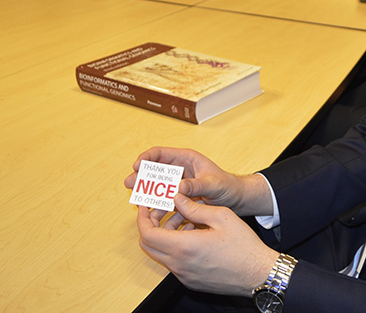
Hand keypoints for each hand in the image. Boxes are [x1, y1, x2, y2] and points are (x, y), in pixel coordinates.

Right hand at [125, 147, 272, 216]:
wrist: (237, 199)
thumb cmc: (228, 186)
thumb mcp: (213, 184)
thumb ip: (196, 185)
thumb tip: (179, 187)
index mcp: (187, 159)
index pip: (161, 153)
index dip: (147, 158)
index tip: (137, 166)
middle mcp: (180, 169)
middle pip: (155, 169)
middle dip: (141, 176)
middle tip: (129, 184)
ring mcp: (179, 183)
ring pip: (157, 186)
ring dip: (147, 192)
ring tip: (137, 201)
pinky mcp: (180, 197)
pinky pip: (165, 199)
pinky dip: (158, 205)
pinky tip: (152, 213)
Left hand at [137, 195, 279, 295]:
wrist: (258, 273)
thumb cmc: (244, 246)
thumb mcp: (221, 216)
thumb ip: (194, 206)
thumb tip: (177, 196)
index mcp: (184, 247)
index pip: (148, 234)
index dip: (143, 218)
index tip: (146, 206)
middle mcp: (179, 265)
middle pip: (149, 246)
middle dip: (151, 225)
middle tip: (162, 211)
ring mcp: (184, 275)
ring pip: (162, 254)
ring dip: (166, 235)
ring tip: (185, 219)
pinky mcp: (191, 281)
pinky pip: (174, 262)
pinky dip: (176, 246)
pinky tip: (194, 234)